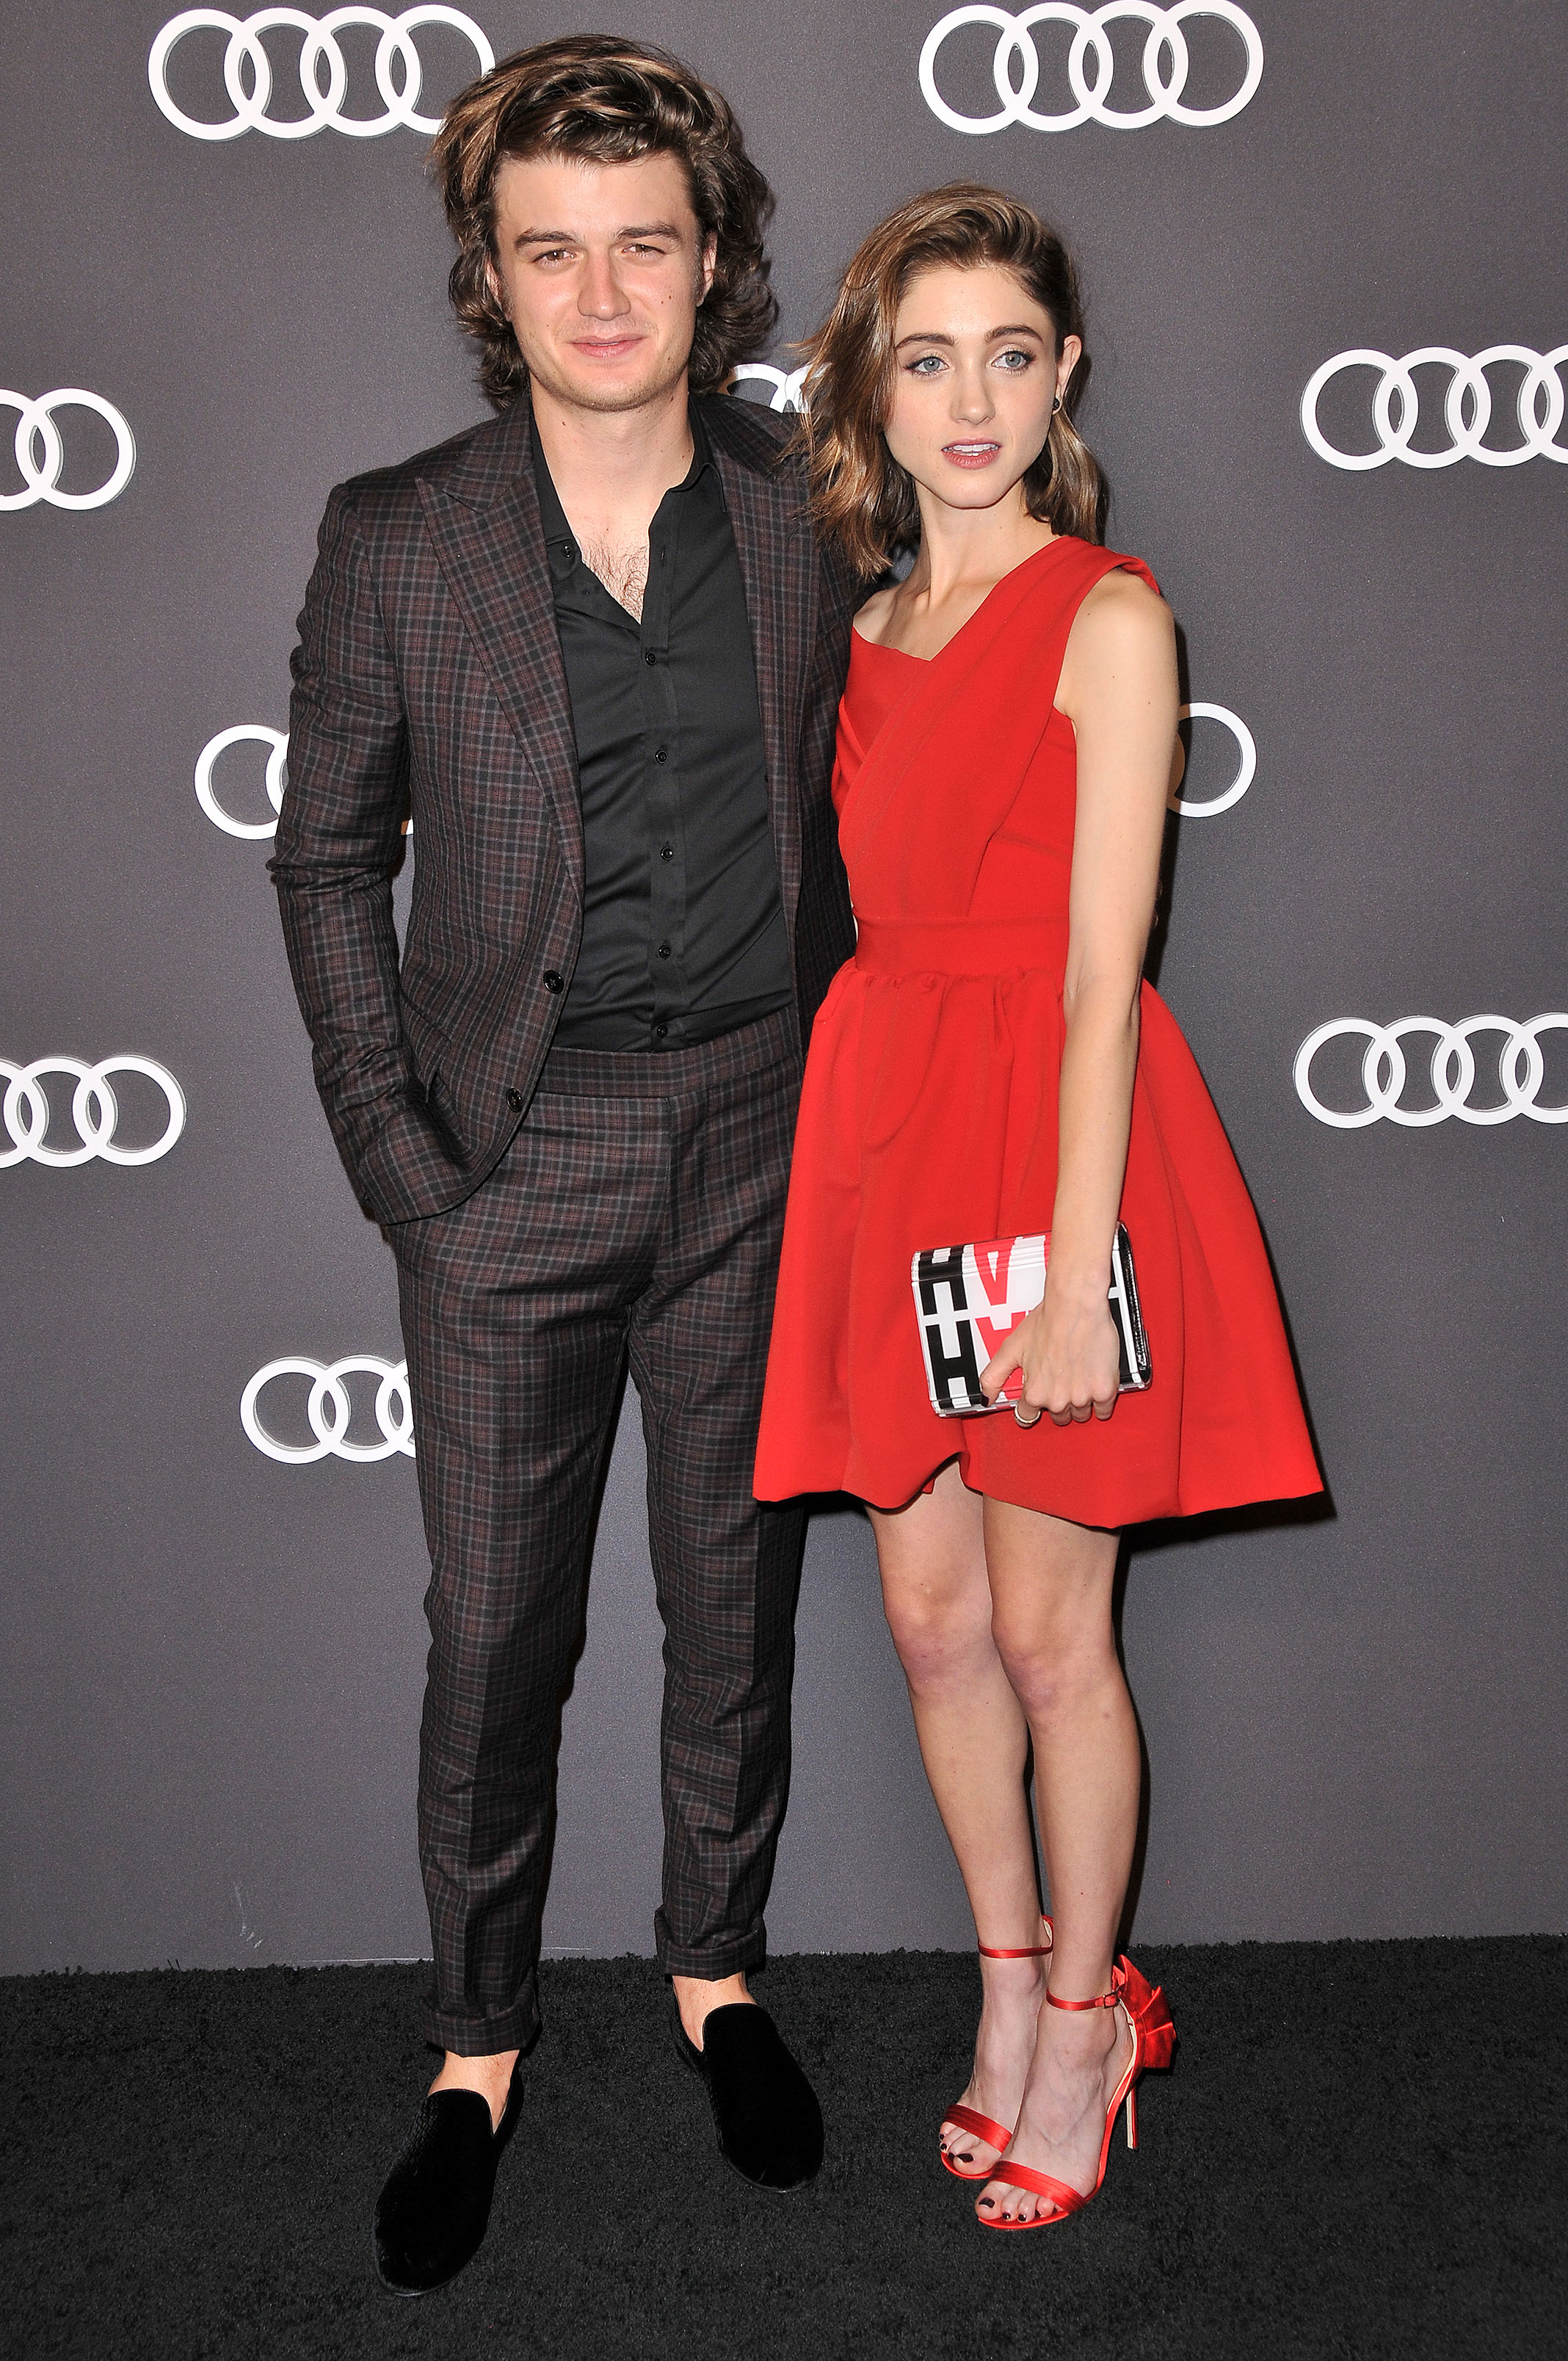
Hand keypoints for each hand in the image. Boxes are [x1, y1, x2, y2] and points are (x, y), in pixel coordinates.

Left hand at [981, 1279, 1120, 1426]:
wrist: (1077, 1306)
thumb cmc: (1048, 1321)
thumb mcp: (1011, 1348)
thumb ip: (993, 1376)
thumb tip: (985, 1397)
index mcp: (1034, 1393)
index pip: (1027, 1417)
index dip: (1032, 1405)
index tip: (1039, 1397)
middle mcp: (1058, 1400)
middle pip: (1058, 1418)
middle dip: (1058, 1403)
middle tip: (1061, 1381)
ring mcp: (1082, 1397)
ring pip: (1081, 1415)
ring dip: (1079, 1403)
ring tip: (1078, 1379)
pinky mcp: (1104, 1391)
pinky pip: (1103, 1411)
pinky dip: (1101, 1402)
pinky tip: (1095, 1386)